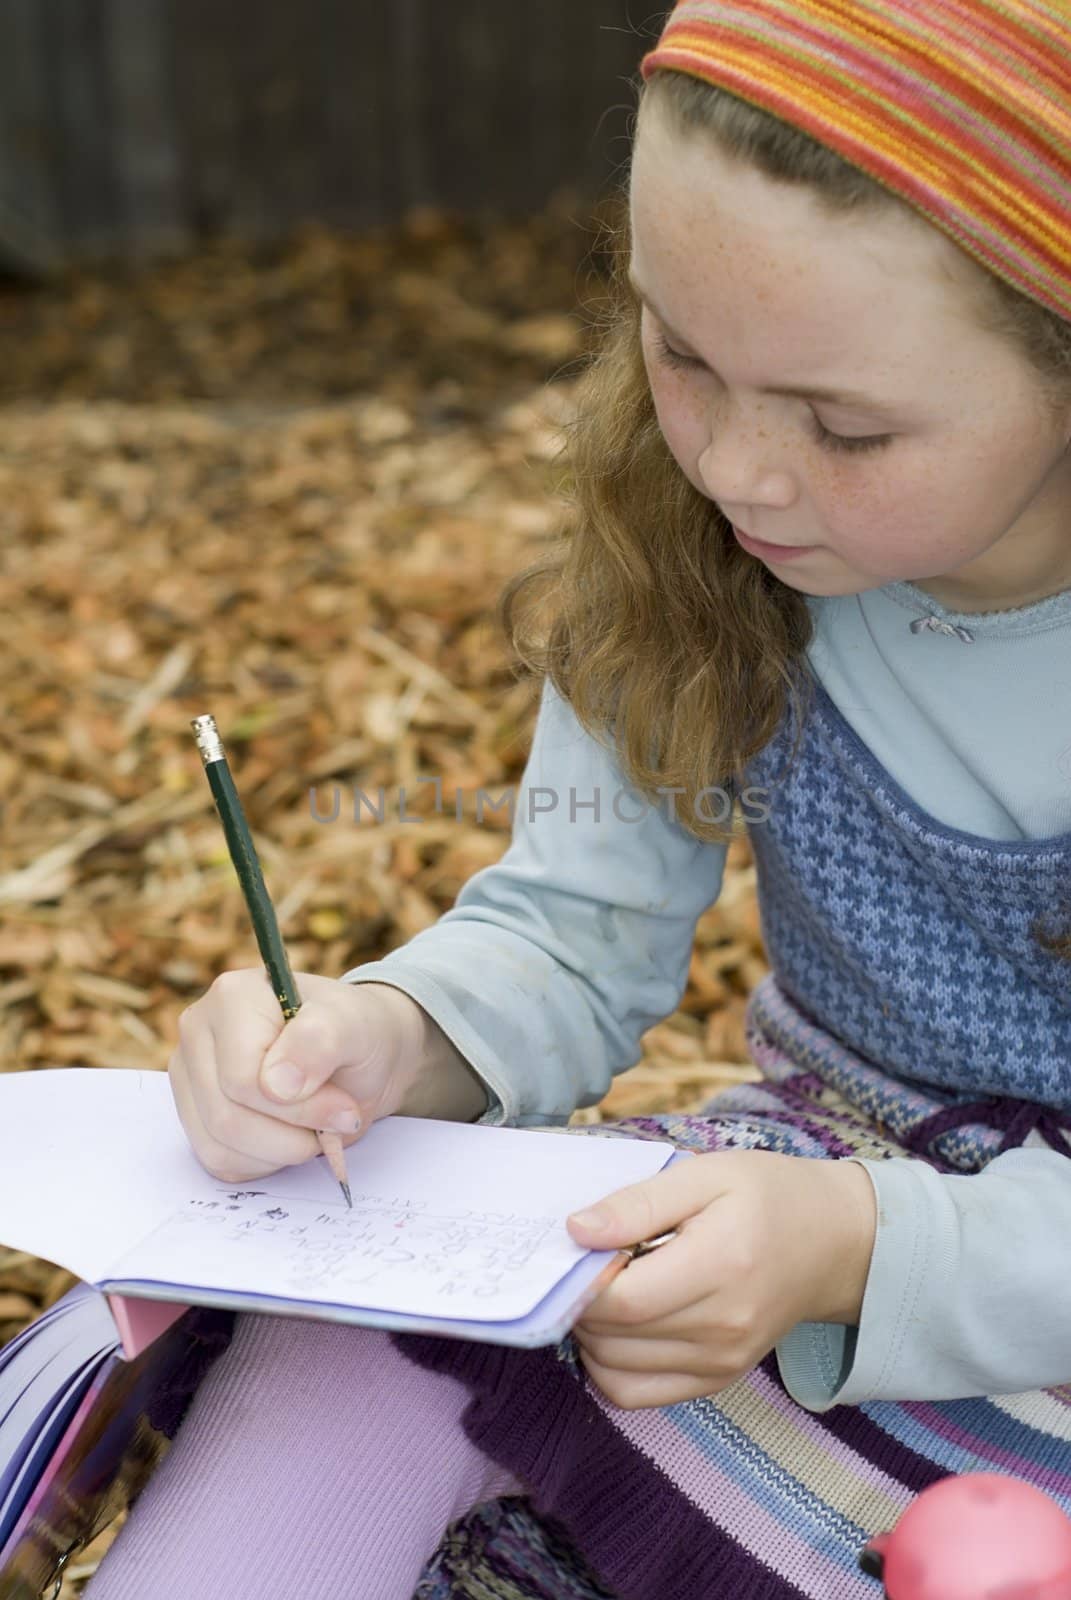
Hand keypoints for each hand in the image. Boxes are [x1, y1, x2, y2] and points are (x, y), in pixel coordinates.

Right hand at [168, 970, 426, 1183]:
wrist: (356, 1056)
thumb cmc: (356, 1033)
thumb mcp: (355, 1027)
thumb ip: (320, 1042)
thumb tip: (276, 1085)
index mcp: (233, 996)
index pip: (242, 1079)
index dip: (299, 1107)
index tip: (344, 1108)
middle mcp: (199, 1032)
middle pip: (226, 1117)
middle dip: (291, 1135)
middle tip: (336, 1122)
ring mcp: (189, 1075)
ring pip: (218, 1147)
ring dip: (280, 1152)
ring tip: (313, 1127)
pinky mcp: (193, 1113)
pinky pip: (218, 1161)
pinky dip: (263, 1163)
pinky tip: (289, 1135)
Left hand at [565, 1149, 876, 1409]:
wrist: (833, 1242)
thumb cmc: (767, 1196)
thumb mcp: (706, 1174)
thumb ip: (639, 1203)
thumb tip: (576, 1231)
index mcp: (721, 1265)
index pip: (626, 1299)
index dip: (582, 1280)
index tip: (576, 1249)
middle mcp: (724, 1327)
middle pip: (615, 1337)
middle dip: (581, 1301)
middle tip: (590, 1262)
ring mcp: (722, 1361)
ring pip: (616, 1370)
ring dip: (591, 1333)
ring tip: (609, 1288)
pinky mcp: (717, 1380)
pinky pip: (636, 1395)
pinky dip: (609, 1366)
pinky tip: (619, 1325)